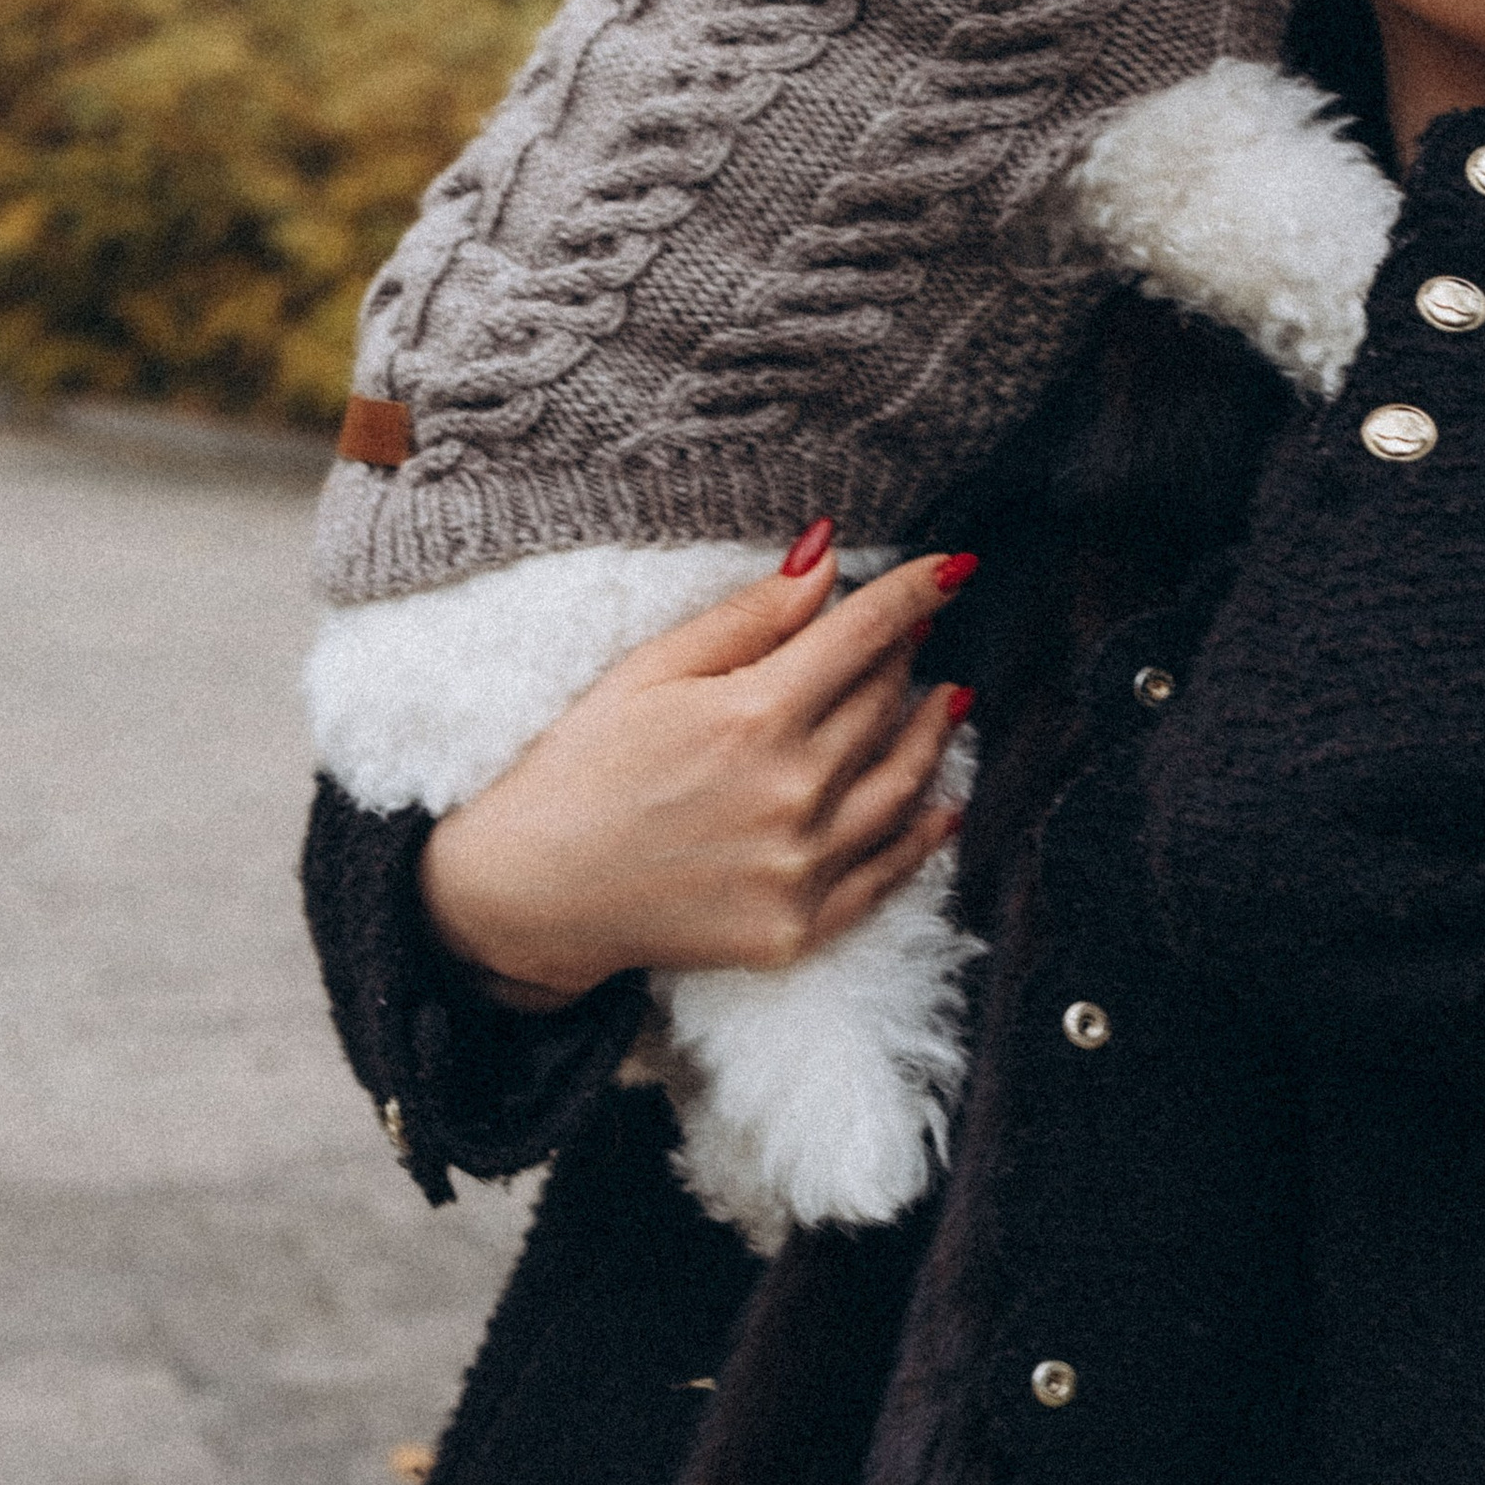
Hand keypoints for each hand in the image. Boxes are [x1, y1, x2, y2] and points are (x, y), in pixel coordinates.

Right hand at [417, 549, 972, 1008]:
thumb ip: (748, 617)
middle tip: (907, 637)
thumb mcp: (650, 672)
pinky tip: (943, 804)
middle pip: (883, 704)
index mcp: (753, 716)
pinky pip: (888, 872)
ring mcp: (801, 867)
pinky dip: (924, 834)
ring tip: (947, 701)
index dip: (915, 594)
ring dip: (931, 733)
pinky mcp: (800, 927)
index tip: (953, 569)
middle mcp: (792, 791)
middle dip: (901, 659)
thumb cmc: (581, 768)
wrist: (532, 894)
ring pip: (902, 782)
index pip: (863, 636)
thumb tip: (829, 557)